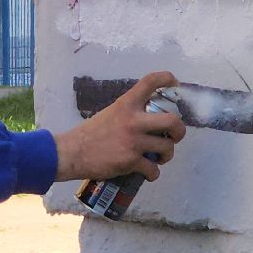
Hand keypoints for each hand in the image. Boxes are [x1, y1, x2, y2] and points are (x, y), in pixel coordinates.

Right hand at [53, 71, 185, 181]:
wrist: (72, 153)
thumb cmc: (90, 133)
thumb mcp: (110, 113)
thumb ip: (129, 113)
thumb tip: (148, 119)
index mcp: (126, 104)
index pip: (150, 81)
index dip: (166, 78)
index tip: (174, 82)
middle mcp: (133, 120)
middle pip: (172, 121)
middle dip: (179, 131)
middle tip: (174, 137)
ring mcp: (133, 141)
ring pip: (166, 148)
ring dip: (166, 156)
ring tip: (159, 158)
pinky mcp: (130, 161)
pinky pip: (153, 169)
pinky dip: (153, 174)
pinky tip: (148, 173)